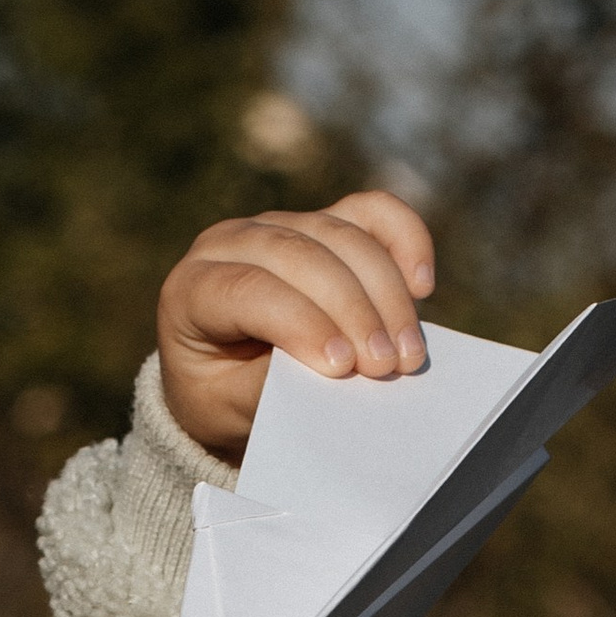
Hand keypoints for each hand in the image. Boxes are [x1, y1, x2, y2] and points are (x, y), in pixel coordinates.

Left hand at [157, 192, 438, 461]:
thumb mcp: (229, 403)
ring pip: (342, 235)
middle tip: (385, 366)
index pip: (250, 291)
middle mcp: (233, 242)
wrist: (227, 379)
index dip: (300, 323)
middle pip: (302, 256)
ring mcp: (281, 224)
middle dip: (353, 310)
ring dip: (385, 293)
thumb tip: (333, 368)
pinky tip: (422, 285)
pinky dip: (404, 239)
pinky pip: (372, 212)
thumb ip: (268, 383)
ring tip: (406, 352)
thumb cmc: (223, 393)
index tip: (341, 367)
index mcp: (193, 288)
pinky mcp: (325, 221)